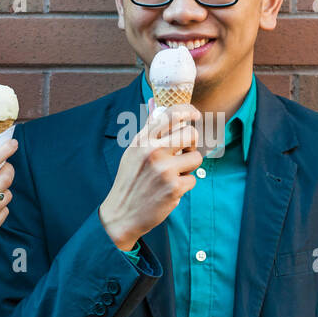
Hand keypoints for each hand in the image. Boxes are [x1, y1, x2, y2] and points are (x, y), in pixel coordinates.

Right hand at [98, 99, 201, 250]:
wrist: (122, 213)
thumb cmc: (130, 180)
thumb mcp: (133, 151)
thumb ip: (148, 128)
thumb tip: (156, 103)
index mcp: (143, 140)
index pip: (171, 114)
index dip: (188, 111)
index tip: (195, 115)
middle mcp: (153, 151)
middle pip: (191, 133)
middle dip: (192, 144)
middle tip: (183, 153)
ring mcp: (164, 170)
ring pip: (196, 157)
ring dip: (189, 167)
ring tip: (174, 174)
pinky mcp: (174, 188)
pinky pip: (193, 179)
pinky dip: (185, 185)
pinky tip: (170, 189)